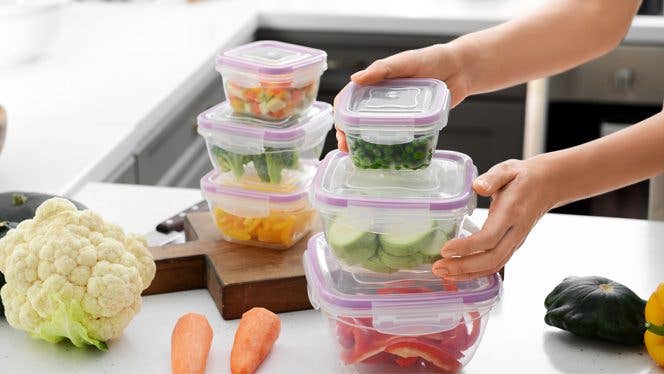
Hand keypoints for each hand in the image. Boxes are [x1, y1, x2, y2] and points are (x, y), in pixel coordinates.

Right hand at [334, 43, 469, 150]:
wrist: (461, 70)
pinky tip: (383, 158)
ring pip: (374, 131)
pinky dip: (387, 148)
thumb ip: (382, 69)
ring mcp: (397, 113)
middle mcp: (382, 100)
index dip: (341, 115)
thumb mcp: (405, 62)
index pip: (349, 99)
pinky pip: (396, 137)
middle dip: (347, 134)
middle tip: (346, 149)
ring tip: (359, 157)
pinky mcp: (412, 123)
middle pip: (357, 119)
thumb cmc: (432, 59)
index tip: (340, 129)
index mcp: (376, 83)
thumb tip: (355, 79)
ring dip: (363, 144)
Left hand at [432, 158, 556, 279]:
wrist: (548, 185)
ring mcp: (515, 241)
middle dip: (463, 267)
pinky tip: (458, 272)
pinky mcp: (512, 245)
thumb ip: (492, 177)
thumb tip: (477, 186)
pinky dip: (476, 272)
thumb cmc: (524, 177)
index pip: (489, 237)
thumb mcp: (508, 169)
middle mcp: (515, 232)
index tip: (445, 249)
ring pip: (493, 266)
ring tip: (443, 273)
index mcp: (511, 212)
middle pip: (491, 259)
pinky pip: (495, 264)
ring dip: (467, 273)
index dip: (467, 247)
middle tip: (438, 267)